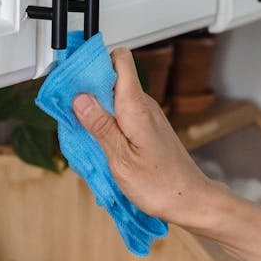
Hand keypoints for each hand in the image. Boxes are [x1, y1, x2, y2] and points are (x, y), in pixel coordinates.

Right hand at [71, 48, 211, 226]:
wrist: (190, 200)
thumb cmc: (160, 184)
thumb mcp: (121, 158)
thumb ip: (100, 126)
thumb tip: (80, 97)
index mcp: (136, 106)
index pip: (119, 60)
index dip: (95, 62)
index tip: (73, 77)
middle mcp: (143, 104)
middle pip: (113, 77)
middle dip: (88, 88)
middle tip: (70, 111)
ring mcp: (146, 115)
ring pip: (115, 97)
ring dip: (96, 109)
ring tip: (82, 130)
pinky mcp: (147, 127)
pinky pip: (121, 113)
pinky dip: (107, 121)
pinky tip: (100, 141)